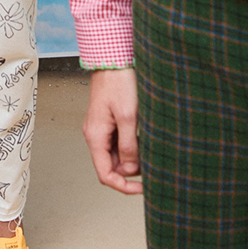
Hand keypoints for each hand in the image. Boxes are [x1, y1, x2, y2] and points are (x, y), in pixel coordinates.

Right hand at [83, 68, 141, 194]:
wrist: (113, 59)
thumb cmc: (118, 82)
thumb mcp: (128, 116)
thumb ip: (129, 146)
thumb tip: (130, 170)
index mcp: (95, 136)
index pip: (105, 174)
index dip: (123, 187)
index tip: (143, 189)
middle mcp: (96, 135)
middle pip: (112, 167)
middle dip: (131, 171)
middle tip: (152, 165)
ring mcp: (102, 128)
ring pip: (117, 155)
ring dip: (133, 158)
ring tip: (150, 149)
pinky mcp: (110, 121)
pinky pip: (119, 143)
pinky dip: (132, 146)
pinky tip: (144, 140)